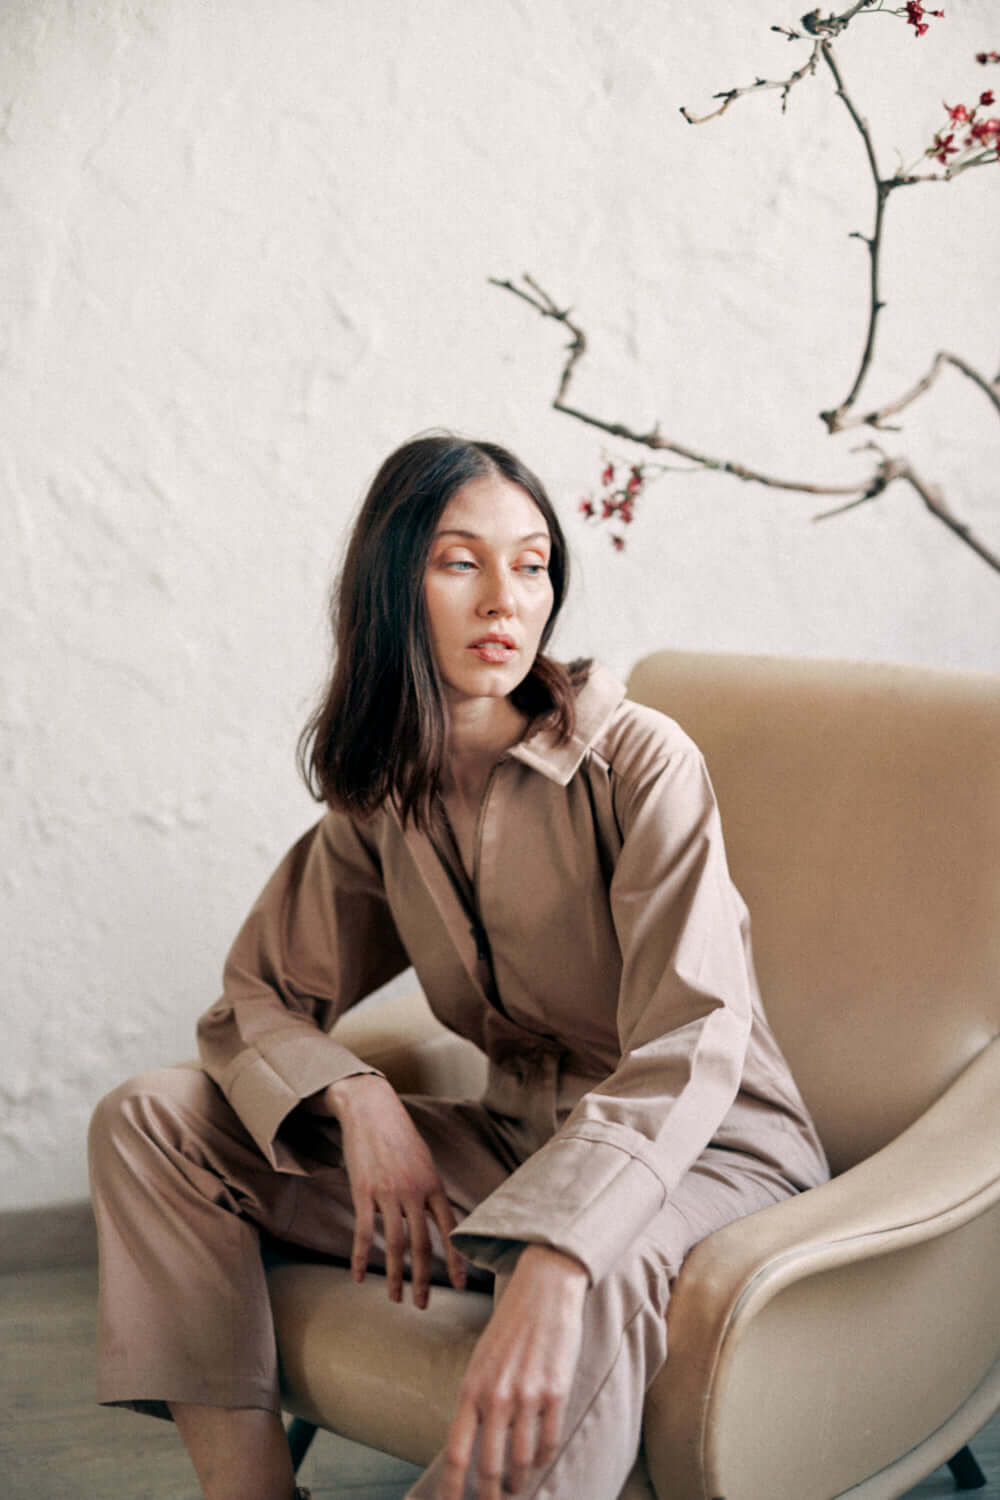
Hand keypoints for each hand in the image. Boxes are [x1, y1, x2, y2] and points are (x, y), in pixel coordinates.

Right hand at [305, 1074, 465, 1306]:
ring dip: (395, 1276)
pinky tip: (359, 1276)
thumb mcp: (424, 1159)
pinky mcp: (364, 1192)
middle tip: (422, 1304)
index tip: (460, 1284)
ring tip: (395, 1298)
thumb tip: (437, 1216)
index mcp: (433, 1185)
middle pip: (423, 1245)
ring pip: (396, 1245)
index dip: (456, 1259)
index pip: (450, 1229)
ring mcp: (388, 1193)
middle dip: (424, 1279)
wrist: (371, 1109)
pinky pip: (364, 1233)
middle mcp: (414, 1192)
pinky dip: (362, 1258)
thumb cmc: (399, 1134)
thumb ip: (429, 1189)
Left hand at [440, 1244, 588, 1499]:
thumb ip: (476, 1401)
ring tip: (516, 1487)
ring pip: (520, 1461)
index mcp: (471, 1388)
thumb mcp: (481, 1361)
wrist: (544, 1287)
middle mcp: (496, 1396)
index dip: (451, 1490)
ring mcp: (527, 1396)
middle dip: (489, 1497)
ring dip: (518, 1481)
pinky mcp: (556, 1391)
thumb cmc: (510, 1326)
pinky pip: (548, 1441)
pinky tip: (538, 1459)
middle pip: (489, 1468)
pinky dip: (543, 1457)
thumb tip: (472, 1444)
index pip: (456, 1454)